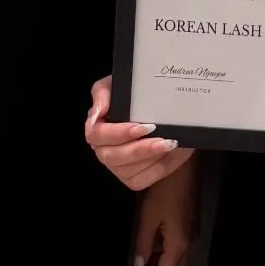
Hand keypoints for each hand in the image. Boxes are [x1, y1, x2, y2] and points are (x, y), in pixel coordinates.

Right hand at [85, 75, 194, 189]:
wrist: (166, 112)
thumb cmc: (138, 96)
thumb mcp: (121, 86)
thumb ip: (104, 93)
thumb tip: (98, 111)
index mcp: (97, 127)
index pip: (96, 135)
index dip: (117, 133)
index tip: (139, 127)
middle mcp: (104, 149)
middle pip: (111, 156)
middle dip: (136, 148)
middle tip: (157, 134)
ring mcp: (118, 167)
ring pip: (127, 171)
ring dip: (149, 157)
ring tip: (168, 143)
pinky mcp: (134, 178)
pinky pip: (141, 180)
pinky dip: (156, 169)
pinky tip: (167, 154)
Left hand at [131, 161, 198, 265]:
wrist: (183, 164)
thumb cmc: (164, 189)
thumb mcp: (149, 216)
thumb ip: (144, 243)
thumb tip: (139, 264)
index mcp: (179, 243)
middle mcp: (190, 241)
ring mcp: (193, 231)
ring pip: (179, 258)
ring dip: (163, 263)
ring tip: (144, 260)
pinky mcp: (192, 221)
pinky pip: (181, 246)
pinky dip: (168, 252)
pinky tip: (155, 243)